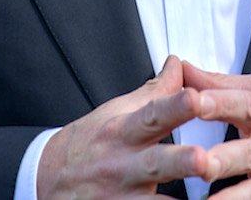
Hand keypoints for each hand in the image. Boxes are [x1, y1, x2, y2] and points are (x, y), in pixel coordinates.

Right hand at [38, 56, 206, 197]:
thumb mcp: (116, 112)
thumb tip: (178, 65)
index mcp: (124, 132)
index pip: (152, 114)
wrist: (46, 179)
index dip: (174, 106)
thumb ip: (154, 92)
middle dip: (180, 162)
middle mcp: (122, 165)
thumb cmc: (88, 143)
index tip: (196, 98)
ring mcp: (120, 197)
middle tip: (204, 160)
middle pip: (155, 163)